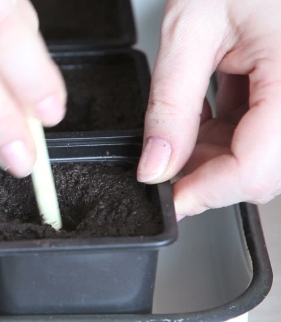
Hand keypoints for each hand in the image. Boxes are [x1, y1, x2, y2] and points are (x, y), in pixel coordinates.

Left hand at [137, 0, 280, 217]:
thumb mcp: (189, 30)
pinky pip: (262, 132)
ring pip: (259, 156)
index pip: (255, 169)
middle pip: (259, 169)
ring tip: (185, 116)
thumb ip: (170, 104)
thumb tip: (155, 165)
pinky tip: (207, 106)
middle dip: (204, 170)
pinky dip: (226, 131)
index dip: (204, 191)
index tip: (167, 197)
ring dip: (212, 151)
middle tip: (164, 153)